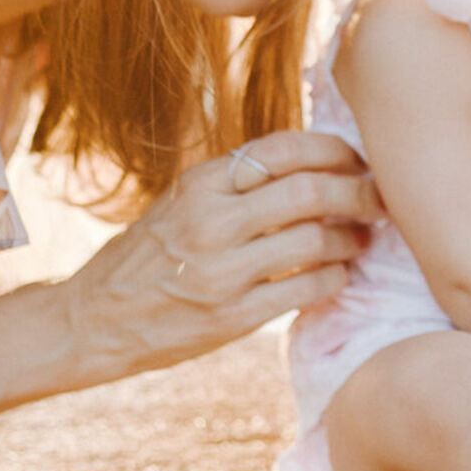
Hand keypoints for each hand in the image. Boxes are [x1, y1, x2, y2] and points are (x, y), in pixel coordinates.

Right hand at [60, 131, 382, 379]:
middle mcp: (209, 221)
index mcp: (199, 184)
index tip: (359, 159)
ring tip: (362, 239)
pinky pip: (304, 290)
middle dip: (360, 191)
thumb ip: (236, 184)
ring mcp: (218, 271)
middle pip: (310, 191)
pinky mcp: (229, 318)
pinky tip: (338, 275)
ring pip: (315, 240)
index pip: (284, 148)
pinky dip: (334, 278)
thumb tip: (312, 163)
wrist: (89, 321)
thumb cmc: (145, 257)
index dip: (334, 150)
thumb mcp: (180, 203)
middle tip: (381, 198)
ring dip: (352, 238)